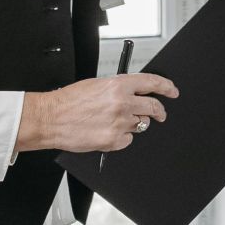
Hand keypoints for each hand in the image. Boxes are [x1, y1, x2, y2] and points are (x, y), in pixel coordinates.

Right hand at [18, 73, 178, 153]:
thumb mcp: (96, 85)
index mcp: (118, 85)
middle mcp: (122, 104)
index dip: (166, 87)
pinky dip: (122, 138)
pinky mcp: (113, 141)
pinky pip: (128, 140)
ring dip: (134, 124)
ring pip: (140, 125)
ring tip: (115, 121)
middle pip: (153, 108)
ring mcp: (119, 123)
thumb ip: (118, 88)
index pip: (152, 83)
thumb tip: (134, 93)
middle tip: (160, 114)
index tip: (173, 91)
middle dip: (159, 112)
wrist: (51, 118)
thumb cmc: (69, 101)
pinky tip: (108, 132)